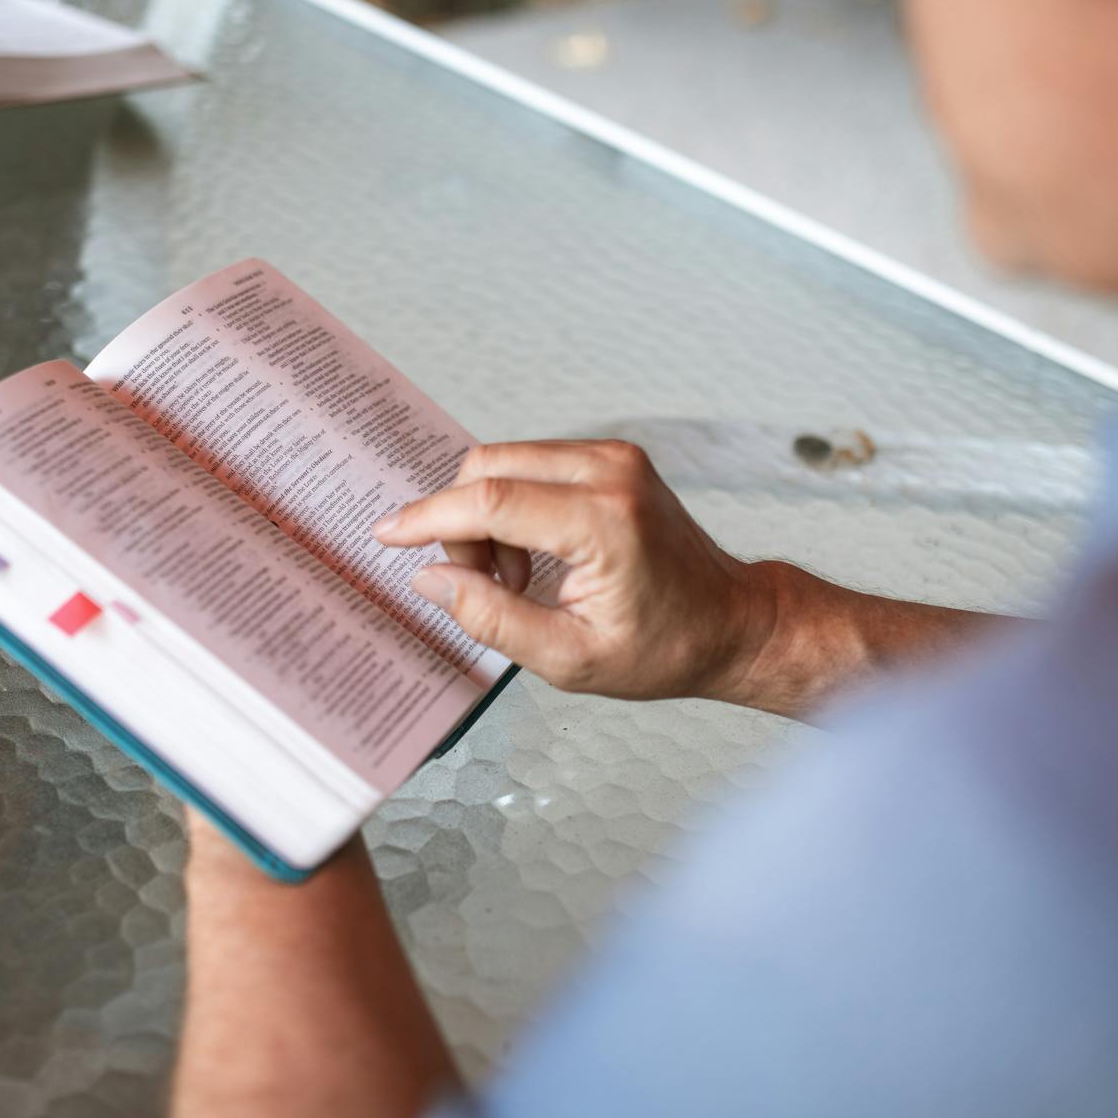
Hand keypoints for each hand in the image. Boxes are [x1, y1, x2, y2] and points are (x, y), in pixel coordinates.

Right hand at [374, 440, 996, 714]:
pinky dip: (513, 505)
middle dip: (461, 524)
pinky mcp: (612, 456)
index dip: (428, 517)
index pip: (491, 501)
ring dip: (488, 517)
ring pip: (504, 462)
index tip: (387, 535)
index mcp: (603, 523)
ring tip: (518, 578)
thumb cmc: (662, 648)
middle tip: (482, 584)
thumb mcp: (569, 661)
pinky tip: (536, 556)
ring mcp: (614, 457)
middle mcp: (610, 472)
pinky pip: (531, 464)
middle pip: (488, 469)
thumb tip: (431, 579)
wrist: (730, 621)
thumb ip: (492, 619)